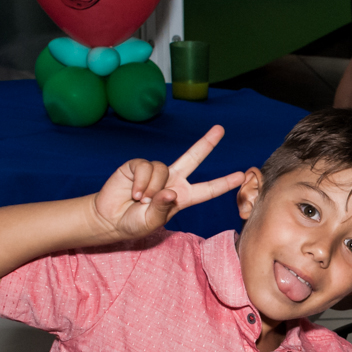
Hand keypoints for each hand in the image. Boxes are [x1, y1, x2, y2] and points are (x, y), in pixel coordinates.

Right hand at [91, 126, 244, 240]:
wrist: (109, 218)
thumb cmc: (134, 223)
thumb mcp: (152, 222)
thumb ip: (162, 208)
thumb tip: (170, 192)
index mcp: (183, 197)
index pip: (208, 190)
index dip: (224, 183)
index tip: (241, 175)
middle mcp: (173, 181)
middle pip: (193, 158)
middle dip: (206, 143)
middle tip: (220, 129)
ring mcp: (156, 172)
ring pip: (163, 169)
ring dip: (151, 188)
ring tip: (141, 201)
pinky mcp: (138, 166)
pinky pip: (145, 168)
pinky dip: (140, 182)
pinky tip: (133, 193)